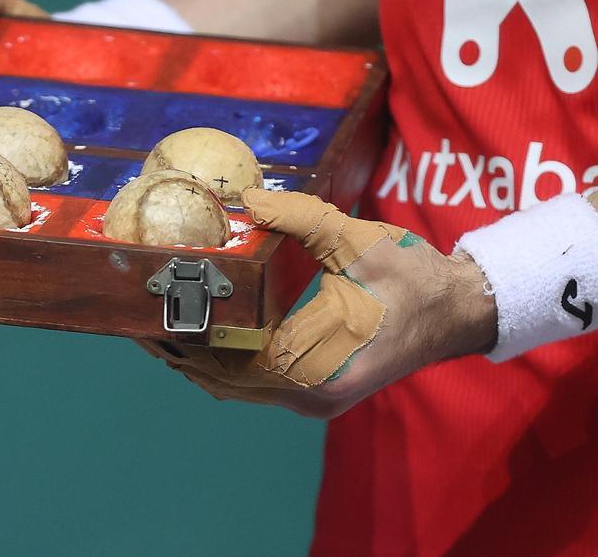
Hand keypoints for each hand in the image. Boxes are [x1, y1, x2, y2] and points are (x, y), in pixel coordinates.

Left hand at [137, 188, 497, 417]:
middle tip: (138, 319)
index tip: (148, 317)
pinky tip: (202, 335)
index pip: (229, 360)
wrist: (459, 311)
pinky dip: (225, 362)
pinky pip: (255, 383)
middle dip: (179, 352)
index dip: (185, 341)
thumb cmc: (412, 277)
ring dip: (198, 360)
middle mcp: (310, 394)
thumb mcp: (356, 240)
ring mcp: (313, 398)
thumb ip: (300, 218)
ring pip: (236, 386)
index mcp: (316, 364)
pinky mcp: (316, 392)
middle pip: (222, 380)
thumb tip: (245, 199)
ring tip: (159, 326)